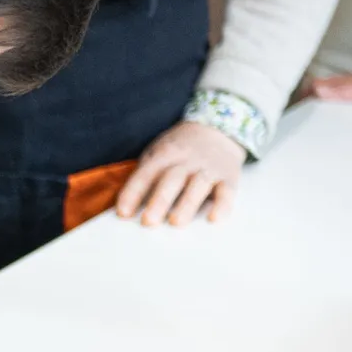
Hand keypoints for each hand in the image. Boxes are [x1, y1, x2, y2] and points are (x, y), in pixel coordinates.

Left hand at [116, 121, 245, 226]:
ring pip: (198, 185)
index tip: (123, 213)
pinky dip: (222, 205)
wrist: (216, 128)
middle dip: (159, 200)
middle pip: (172, 179)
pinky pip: (226, 191)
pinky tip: (214, 219)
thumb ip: (145, 175)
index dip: (133, 192)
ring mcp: (208, 168)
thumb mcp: (158, 152)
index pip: (146, 173)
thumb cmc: (180, 149)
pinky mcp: (228, 177)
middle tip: (148, 221)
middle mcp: (187, 160)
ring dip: (187, 204)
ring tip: (176, 223)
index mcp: (165, 153)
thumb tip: (126, 206)